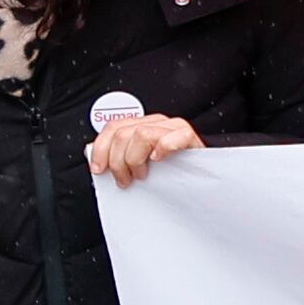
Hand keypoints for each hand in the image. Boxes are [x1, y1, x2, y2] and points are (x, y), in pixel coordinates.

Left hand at [86, 114, 204, 184]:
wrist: (204, 181)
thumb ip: (122, 156)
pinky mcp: (188, 136)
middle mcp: (156, 123)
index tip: (99, 169)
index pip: (113, 127)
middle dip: (118, 161)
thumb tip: (100, 163)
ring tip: (142, 174)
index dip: (101, 148)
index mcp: (142, 125)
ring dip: (136, 159)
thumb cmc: (173, 173)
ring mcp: (172, 127)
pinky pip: (169, 138)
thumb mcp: (141, 164)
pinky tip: (160, 160)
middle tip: (124, 179)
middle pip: (123, 133)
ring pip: (141, 134)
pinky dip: (162, 150)